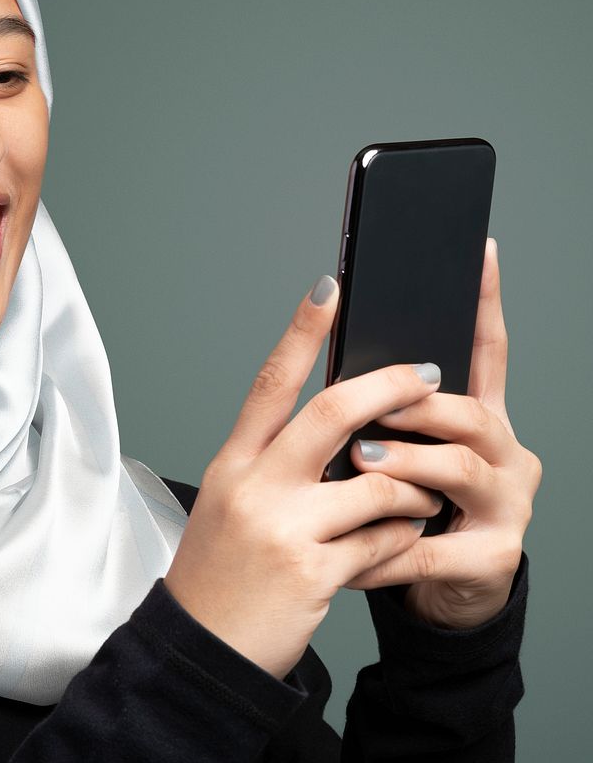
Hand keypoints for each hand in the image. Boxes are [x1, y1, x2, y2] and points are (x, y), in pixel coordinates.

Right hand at [164, 275, 446, 680]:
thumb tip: (341, 427)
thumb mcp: (232, 502)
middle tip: (426, 374)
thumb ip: (276, 463)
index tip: (330, 288)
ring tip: (420, 494)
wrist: (203, 646)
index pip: (271, 381)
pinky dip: (402, 538)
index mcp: (234, 462)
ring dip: (413, 485)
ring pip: (376, 480)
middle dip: (389, 386)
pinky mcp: (315, 572)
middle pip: (333, 412)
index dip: (302, 330)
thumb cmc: (219, 571)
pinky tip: (399, 542)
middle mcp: (255, 486)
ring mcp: (284, 528)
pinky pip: (384, 541)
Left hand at [346, 238, 541, 628]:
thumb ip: (385, 411)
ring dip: (402, 463)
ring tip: (359, 462)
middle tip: (372, 404)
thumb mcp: (402, 452)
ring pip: (459, 468)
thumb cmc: (409, 508)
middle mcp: (504, 453)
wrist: (442, 593)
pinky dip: (385, 545)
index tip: (480, 250)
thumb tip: (339, 357)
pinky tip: (350, 550)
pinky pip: (433, 546)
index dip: (484, 303)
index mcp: (479, 419)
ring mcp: (506, 504)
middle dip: (417, 404)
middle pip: (470, 412)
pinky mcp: (493, 556)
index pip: (487, 351)